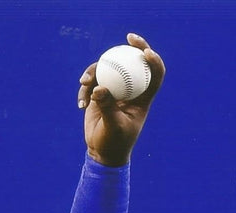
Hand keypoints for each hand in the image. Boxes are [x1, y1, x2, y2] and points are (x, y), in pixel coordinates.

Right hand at [76, 33, 165, 166]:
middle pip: (134, 64)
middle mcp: (131, 91)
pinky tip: (81, 104)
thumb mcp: (113, 128)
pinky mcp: (99, 93)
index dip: (154, 62)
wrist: (102, 152)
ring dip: (95, 71)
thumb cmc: (114, 143)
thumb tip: (99, 88)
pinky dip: (84, 89)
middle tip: (129, 37)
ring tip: (84, 83)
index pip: (155, 77)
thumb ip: (107, 108)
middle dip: (134, 47)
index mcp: (142, 100)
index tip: (146, 52)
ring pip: (108, 69)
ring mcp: (115, 90)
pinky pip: (92, 81)